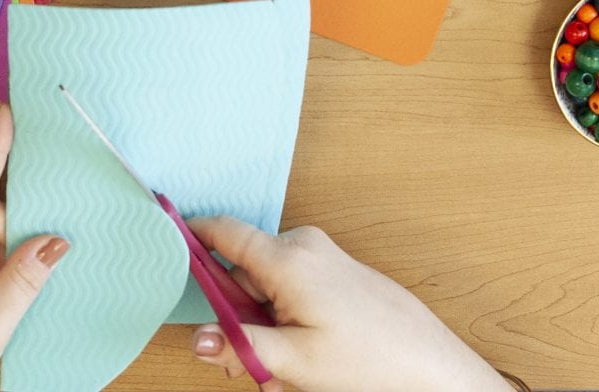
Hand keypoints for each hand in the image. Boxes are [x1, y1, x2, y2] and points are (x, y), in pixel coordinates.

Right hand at [186, 217, 509, 391]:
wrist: (434, 368)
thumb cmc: (373, 362)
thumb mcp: (295, 362)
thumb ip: (240, 346)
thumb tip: (198, 338)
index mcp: (288, 259)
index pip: (222, 232)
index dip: (189, 234)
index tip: (164, 239)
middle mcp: (304, 246)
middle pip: (242, 271)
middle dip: (240, 315)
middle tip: (255, 359)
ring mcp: (323, 256)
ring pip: (267, 286)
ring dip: (266, 324)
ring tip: (292, 364)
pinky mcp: (337, 271)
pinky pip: (293, 288)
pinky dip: (289, 319)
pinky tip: (311, 352)